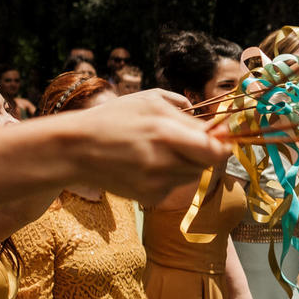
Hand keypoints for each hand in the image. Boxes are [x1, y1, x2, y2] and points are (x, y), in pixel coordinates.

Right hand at [69, 90, 230, 203]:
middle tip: (186, 143)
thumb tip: (210, 120)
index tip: (221, 139)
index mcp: (167, 133)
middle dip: (204, 153)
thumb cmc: (113, 118)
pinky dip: (168, 177)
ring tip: (158, 151)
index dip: (223, 145)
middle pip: (208, 164)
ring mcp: (158, 183)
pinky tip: (145, 166)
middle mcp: (165, 162)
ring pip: (192, 175)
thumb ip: (183, 108)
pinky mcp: (150, 198)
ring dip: (185, 164)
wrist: (75, 150)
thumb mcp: (148, 101)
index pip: (216, 150)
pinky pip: (173, 186)